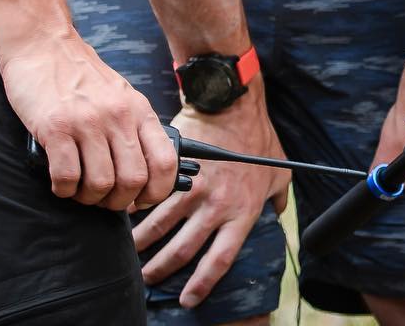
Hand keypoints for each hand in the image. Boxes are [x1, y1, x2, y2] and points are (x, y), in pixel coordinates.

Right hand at [0, 31, 178, 211]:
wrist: (44, 44)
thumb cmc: (80, 77)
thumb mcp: (121, 97)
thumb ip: (133, 129)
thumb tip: (142, 177)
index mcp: (139, 110)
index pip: (165, 162)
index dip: (156, 192)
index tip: (139, 200)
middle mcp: (118, 115)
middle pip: (133, 180)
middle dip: (117, 202)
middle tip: (102, 198)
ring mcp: (87, 121)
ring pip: (100, 184)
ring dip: (87, 197)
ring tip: (79, 188)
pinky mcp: (55, 127)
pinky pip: (65, 178)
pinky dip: (63, 189)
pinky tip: (59, 180)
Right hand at [131, 94, 289, 310]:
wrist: (235, 103)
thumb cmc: (260, 136)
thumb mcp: (280, 171)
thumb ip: (278, 197)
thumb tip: (281, 210)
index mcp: (242, 213)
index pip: (219, 261)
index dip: (201, 285)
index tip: (187, 300)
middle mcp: (216, 207)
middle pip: (183, 250)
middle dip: (160, 270)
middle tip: (146, 279)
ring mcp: (193, 188)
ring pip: (160, 227)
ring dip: (141, 243)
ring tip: (129, 251)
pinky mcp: (176, 170)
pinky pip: (152, 197)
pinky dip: (136, 209)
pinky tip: (123, 216)